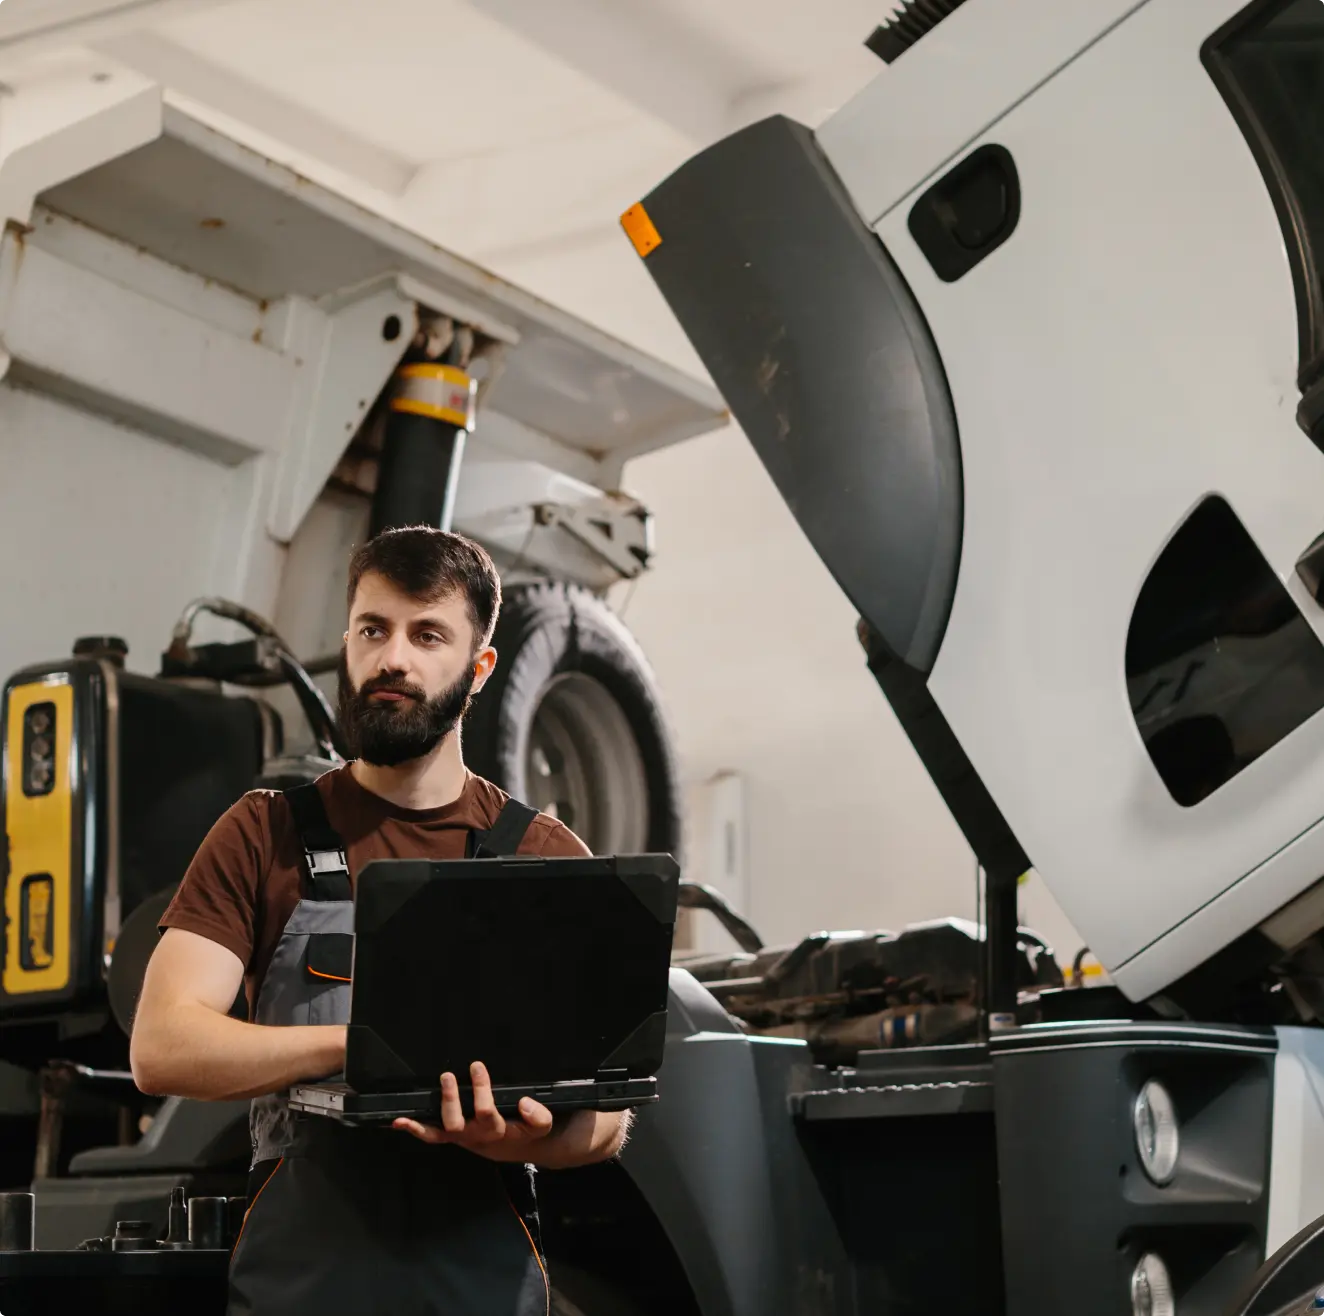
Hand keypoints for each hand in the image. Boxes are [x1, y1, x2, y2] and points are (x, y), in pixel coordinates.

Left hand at [393, 1062, 553, 1159]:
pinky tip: (400, 1121)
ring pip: (445, 1128)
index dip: (482, 1092)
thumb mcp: (541, 1127)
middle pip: (463, 1122)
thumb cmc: (526, 1130)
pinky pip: (432, 1136)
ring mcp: (462, 1136)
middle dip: (458, 1098)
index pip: (489, 1115)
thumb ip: (538, 1117)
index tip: (479, 1067)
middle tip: (460, 1072)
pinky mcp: (452, 1135)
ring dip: (442, 1105)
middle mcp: (478, 1137)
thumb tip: (525, 1102)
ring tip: (444, 1080)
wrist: (516, 1147)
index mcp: (500, 1133)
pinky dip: (415, 1129)